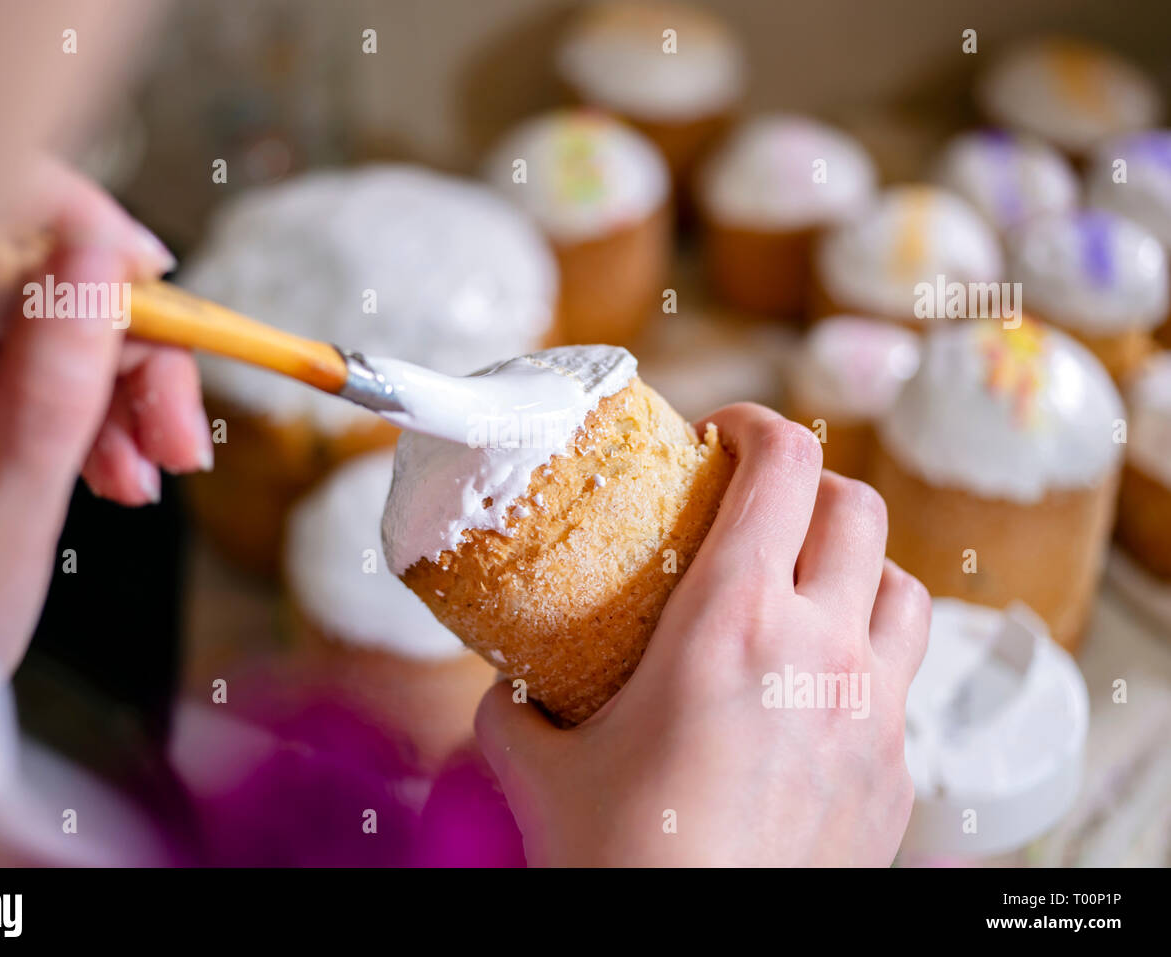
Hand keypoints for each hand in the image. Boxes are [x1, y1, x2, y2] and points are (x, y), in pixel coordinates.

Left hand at [0, 156, 211, 671]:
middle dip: (124, 349)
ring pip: (34, 322)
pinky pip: (18, 361)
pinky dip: (77, 408)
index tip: (154, 279)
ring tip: (146, 478)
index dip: (74, 225)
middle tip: (183, 435)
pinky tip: (108, 468)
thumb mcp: (2, 531)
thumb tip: (99, 269)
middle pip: (24, 282)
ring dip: (112, 391)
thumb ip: (51, 398)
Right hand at [474, 403, 929, 865]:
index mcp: (730, 625)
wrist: (699, 951)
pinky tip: (816, 688)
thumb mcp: (540, 766)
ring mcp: (872, 713)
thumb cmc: (616, 863)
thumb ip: (516, 706)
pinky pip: (902, 678)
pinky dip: (868, 652)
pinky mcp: (894, 773)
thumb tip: (507, 683)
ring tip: (806, 588)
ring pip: (904, 588)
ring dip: (858, 566)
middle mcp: (819, 653)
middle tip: (757, 503)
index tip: (722, 434)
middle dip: (809, 484)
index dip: (758, 425)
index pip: (782, 468)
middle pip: (858, 508)